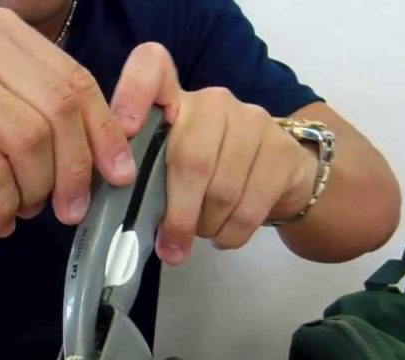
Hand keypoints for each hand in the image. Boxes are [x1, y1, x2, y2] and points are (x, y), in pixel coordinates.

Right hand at [0, 9, 135, 236]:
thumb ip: (28, 100)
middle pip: (60, 111)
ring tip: (24, 211)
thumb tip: (90, 156)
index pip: (76, 81)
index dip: (105, 134)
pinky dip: (1, 202)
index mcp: (4, 33)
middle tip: (71, 210)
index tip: (117, 175)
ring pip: (27, 141)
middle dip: (75, 170)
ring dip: (36, 189)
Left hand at [109, 43, 318, 263]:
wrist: (276, 172)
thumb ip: (143, 177)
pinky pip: (250, 206)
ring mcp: (251, 121)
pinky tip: (222, 236)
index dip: (133, 94)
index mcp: (173, 98)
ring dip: (206, 226)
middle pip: (191, 159)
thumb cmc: (206, 171)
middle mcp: (212, 101)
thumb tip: (122, 225)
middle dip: (178, 214)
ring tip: (200, 234)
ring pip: (222, 189)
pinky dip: (230, 233)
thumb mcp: (168, 166)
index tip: (125, 130)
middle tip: (169, 246)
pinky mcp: (281, 150)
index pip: (151, 68)